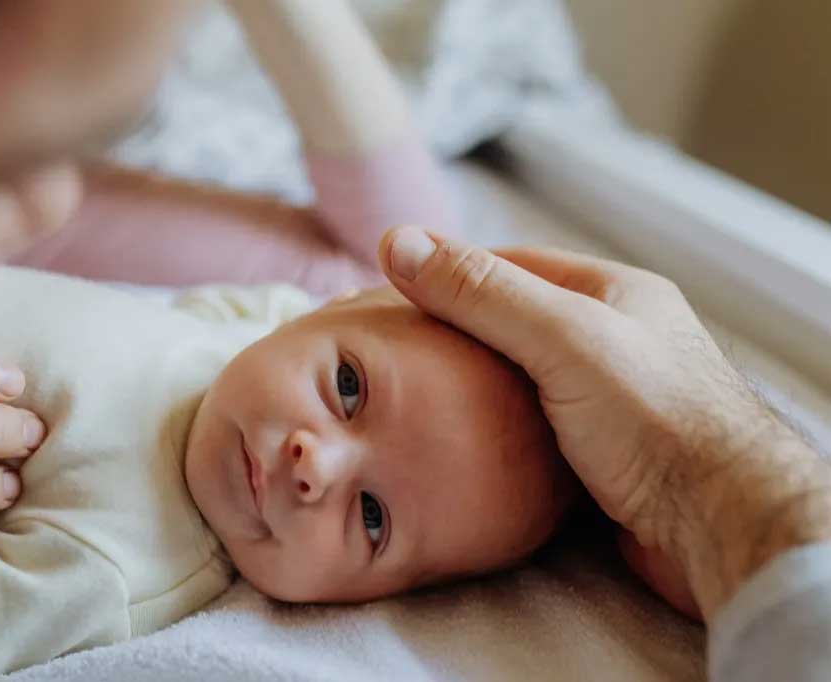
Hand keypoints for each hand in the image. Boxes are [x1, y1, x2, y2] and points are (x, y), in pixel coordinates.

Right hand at [379, 226, 830, 618]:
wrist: (721, 526)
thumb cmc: (654, 420)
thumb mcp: (561, 337)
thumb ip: (481, 292)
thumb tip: (396, 241)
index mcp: (616, 293)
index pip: (512, 265)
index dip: (449, 274)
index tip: (390, 294)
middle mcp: (616, 339)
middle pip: (514, 323)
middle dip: (455, 334)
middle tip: (393, 352)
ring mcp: (612, 400)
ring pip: (521, 380)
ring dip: (472, 388)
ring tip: (412, 398)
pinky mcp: (604, 455)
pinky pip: (533, 429)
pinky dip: (495, 431)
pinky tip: (461, 442)